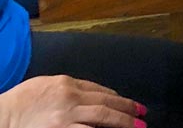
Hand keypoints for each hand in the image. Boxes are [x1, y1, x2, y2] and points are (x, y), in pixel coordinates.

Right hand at [0, 75, 142, 127]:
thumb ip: (70, 88)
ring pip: (102, 118)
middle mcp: (70, 99)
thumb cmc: (21, 102)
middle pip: (106, 104)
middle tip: (142, 115)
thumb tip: (94, 94)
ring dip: (123, 123)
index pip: (100, 91)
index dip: (119, 98)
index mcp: (67, 84)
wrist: (0, 117)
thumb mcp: (47, 85)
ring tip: (138, 126)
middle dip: (127, 110)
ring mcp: (65, 118)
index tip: (131, 104)